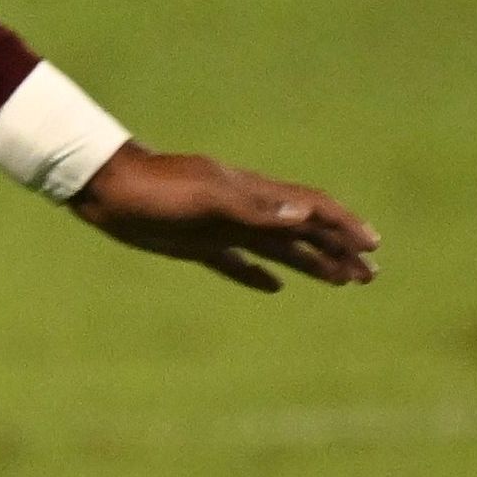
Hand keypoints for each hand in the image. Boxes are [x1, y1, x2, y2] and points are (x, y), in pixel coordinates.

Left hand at [68, 145, 380, 292]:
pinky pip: (235, 261)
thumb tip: (304, 214)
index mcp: (252, 195)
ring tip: (342, 282)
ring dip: (311, 263)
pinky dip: (257, 274)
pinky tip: (273, 288)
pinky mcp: (194, 243)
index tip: (373, 246)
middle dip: (338, 251)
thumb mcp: (205, 199)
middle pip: (303, 231)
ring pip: (278, 248)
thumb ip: (254, 208)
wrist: (104, 188)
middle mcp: (242, 210)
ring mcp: (219, 226)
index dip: (344, 225)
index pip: (311, 208)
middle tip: (370, 276)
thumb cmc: (154, 190)